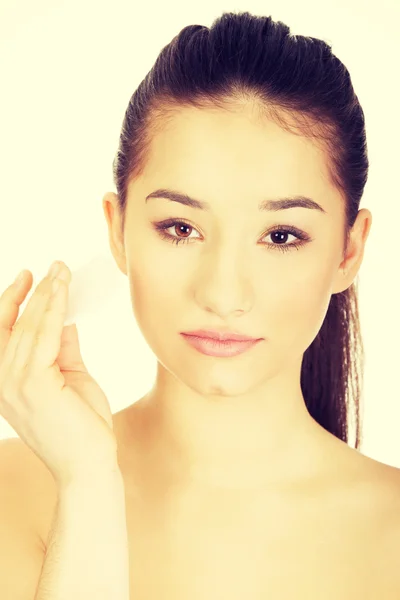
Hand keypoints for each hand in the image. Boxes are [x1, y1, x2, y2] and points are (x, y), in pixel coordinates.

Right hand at [0, 261, 118, 487]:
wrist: (89, 464)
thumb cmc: (82, 425)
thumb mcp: (70, 377)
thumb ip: (64, 347)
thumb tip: (66, 317)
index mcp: (6, 382)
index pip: (4, 331)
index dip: (13, 300)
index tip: (29, 276)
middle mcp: (2, 382)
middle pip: (15, 323)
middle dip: (35, 291)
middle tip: (54, 267)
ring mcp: (13, 384)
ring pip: (29, 326)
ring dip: (46, 294)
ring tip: (61, 272)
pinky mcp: (33, 384)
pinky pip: (45, 336)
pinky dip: (54, 309)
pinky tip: (63, 291)